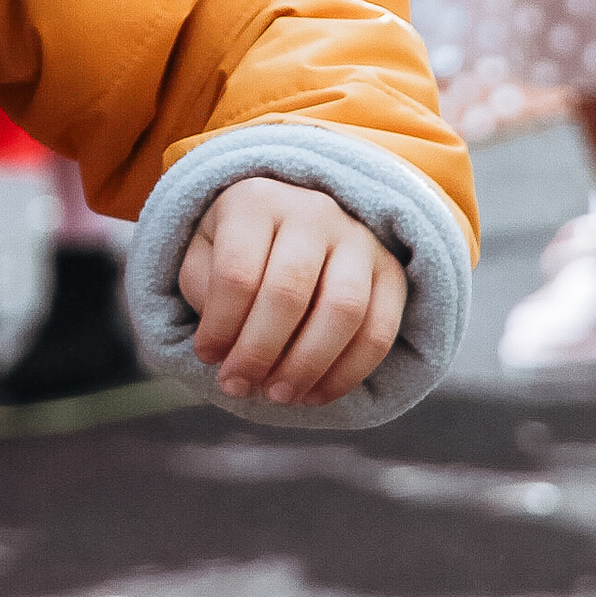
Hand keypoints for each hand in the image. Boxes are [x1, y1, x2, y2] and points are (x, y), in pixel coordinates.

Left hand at [178, 176, 406, 407]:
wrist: (292, 221)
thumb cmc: (240, 247)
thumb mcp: (204, 255)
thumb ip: (205, 292)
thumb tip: (223, 349)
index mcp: (256, 201)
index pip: (238, 272)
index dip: (220, 325)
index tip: (207, 357)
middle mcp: (313, 211)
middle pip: (289, 291)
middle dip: (260, 351)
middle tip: (238, 385)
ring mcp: (359, 239)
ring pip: (343, 310)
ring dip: (307, 365)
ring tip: (279, 395)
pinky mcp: (391, 271)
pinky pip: (380, 331)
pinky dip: (348, 373)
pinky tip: (315, 393)